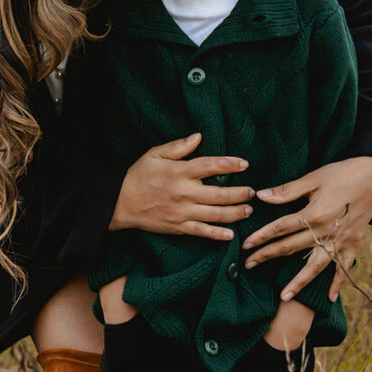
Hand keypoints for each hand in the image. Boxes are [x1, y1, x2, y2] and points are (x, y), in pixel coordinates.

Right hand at [111, 132, 253, 239]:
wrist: (119, 203)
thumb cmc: (138, 176)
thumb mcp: (154, 154)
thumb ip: (178, 146)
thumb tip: (199, 137)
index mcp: (179, 172)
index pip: (210, 166)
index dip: (230, 164)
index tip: (244, 164)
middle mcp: (184, 193)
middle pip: (220, 194)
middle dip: (240, 194)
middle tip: (252, 192)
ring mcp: (182, 212)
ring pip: (215, 214)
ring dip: (235, 213)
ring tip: (248, 210)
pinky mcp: (178, 227)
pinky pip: (201, 232)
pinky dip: (217, 234)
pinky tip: (230, 234)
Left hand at [242, 155, 371, 300]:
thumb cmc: (342, 173)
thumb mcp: (313, 178)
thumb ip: (287, 191)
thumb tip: (261, 196)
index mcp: (314, 214)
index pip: (280, 228)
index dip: (261, 236)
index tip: (245, 245)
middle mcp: (326, 231)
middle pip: (291, 248)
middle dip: (267, 256)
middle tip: (249, 265)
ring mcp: (340, 240)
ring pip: (315, 266)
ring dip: (299, 282)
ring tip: (284, 297)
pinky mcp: (353, 243)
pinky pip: (344, 267)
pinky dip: (338, 283)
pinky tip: (329, 298)